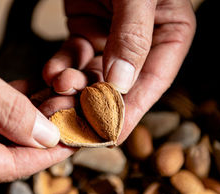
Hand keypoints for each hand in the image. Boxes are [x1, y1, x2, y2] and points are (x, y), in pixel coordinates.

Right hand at [0, 7, 72, 187]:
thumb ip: (9, 112)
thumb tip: (46, 136)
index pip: (12, 166)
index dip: (50, 152)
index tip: (78, 138)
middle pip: (7, 154)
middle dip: (41, 132)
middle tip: (71, 112)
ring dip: (26, 119)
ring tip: (56, 100)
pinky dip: (7, 110)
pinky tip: (30, 95)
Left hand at [42, 0, 195, 142]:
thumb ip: (133, 36)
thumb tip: (122, 84)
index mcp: (170, 35)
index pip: (151, 83)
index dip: (129, 111)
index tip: (108, 134)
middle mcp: (144, 44)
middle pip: (119, 87)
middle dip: (91, 105)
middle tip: (68, 120)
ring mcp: (114, 41)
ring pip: (93, 77)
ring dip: (71, 89)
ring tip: (52, 94)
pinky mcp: (88, 33)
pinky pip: (74, 59)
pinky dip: (61, 68)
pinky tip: (49, 73)